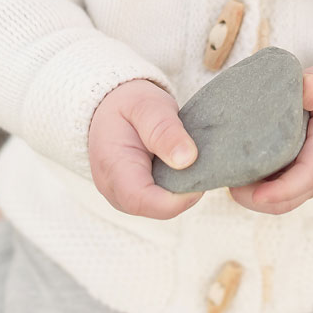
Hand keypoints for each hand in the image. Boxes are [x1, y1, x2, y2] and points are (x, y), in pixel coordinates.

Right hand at [88, 79, 204, 219]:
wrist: (110, 110)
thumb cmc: (128, 106)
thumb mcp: (147, 105)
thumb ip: (164, 130)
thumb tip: (187, 159)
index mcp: (112, 167)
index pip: (142, 200)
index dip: (177, 197)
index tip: (202, 175)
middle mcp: (115, 191)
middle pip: (157, 207)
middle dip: (186, 190)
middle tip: (203, 160)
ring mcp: (125, 198)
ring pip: (163, 207)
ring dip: (183, 188)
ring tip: (190, 157)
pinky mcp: (137, 197)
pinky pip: (163, 201)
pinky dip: (179, 185)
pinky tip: (184, 165)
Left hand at [227, 65, 312, 214]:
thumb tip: (305, 86)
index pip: (306, 176)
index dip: (281, 189)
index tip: (256, 194)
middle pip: (285, 201)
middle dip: (252, 197)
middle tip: (221, 173)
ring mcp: (307, 183)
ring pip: (276, 202)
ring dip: (248, 193)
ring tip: (222, 167)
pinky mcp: (296, 183)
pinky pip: (274, 194)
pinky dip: (252, 187)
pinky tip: (231, 165)